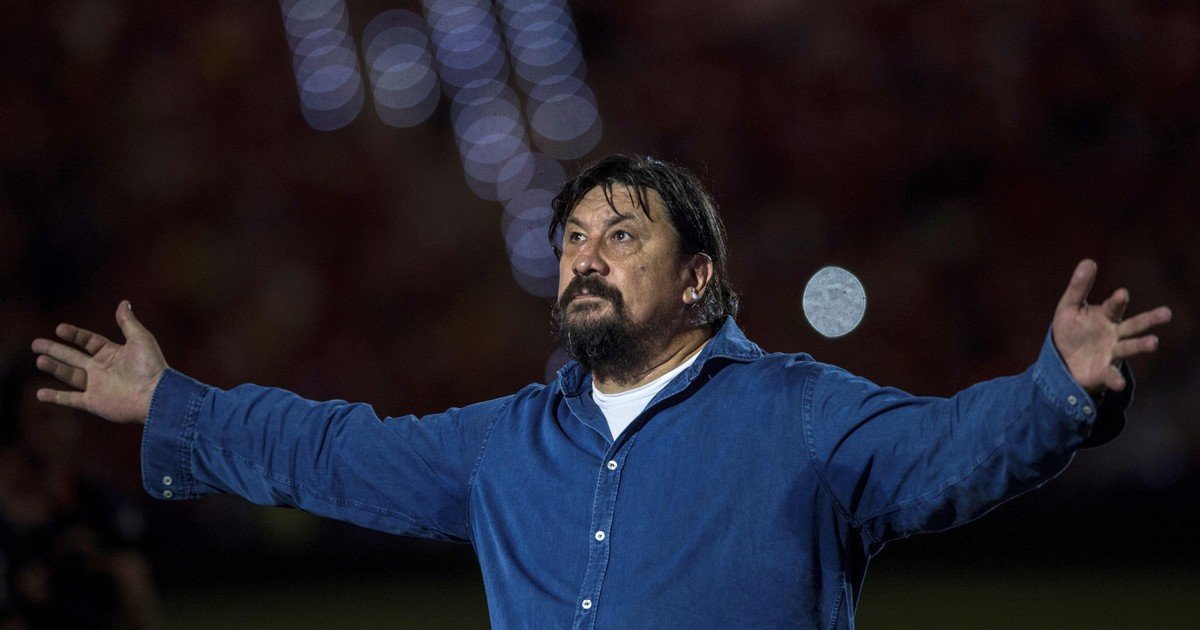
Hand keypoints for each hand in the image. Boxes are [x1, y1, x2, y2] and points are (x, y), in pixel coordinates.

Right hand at [30, 301, 167, 423]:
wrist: (156, 396)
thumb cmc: (151, 366)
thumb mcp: (140, 339)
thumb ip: (128, 322)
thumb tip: (123, 302)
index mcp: (112, 353)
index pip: (88, 341)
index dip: (74, 335)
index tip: (60, 329)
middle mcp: (102, 369)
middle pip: (73, 357)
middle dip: (54, 350)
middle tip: (35, 343)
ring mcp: (97, 386)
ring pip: (69, 375)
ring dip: (54, 368)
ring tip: (40, 360)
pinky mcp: (94, 403)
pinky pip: (71, 400)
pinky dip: (55, 397)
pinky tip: (40, 393)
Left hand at [1053, 260, 1171, 392]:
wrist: (1064, 359)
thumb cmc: (1071, 329)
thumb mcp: (1069, 307)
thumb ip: (1079, 286)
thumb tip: (1089, 260)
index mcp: (1106, 316)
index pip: (1113, 306)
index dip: (1117, 300)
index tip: (1122, 293)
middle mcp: (1115, 333)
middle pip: (1134, 325)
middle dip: (1149, 320)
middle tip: (1167, 313)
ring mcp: (1112, 353)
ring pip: (1129, 348)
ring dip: (1141, 345)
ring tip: (1153, 343)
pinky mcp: (1105, 371)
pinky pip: (1112, 375)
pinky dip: (1116, 379)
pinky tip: (1119, 383)